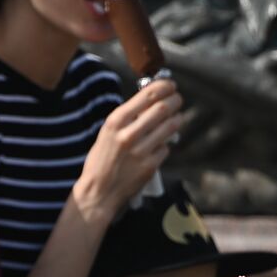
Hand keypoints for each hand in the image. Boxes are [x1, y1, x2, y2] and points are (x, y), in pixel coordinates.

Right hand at [69, 78, 182, 221]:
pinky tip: (159, 145)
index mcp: (116, 122)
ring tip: (176, 117)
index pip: (147, 95)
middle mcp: (129, 134)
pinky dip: (165, 144)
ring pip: (170, 126)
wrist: (99, 191)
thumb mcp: (107, 132)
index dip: (164, 86)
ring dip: (177, 119)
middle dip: (175, 100)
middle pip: (163, 108)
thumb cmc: (102, 160)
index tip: (170, 85)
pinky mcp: (150, 166)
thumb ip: (128, 117)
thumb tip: (152, 100)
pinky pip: (166, 148)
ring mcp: (141, 151)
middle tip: (177, 99)